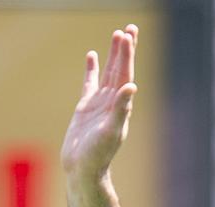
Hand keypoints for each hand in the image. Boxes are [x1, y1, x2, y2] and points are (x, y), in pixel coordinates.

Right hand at [61, 24, 139, 183]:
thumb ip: (121, 109)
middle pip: (121, 69)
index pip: (125, 74)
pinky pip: (90, 82)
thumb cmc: (98, 155)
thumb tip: (131, 87)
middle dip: (125, 49)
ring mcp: (99, 103)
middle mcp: (113, 101)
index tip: (127, 35)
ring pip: (108, 72)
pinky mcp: (85, 108)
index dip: (127, 54)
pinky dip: (92, 69)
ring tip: (117, 35)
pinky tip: (92, 56)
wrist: (83, 170)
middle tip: (129, 28)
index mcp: (120, 105)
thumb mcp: (110, 132)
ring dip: (113, 55)